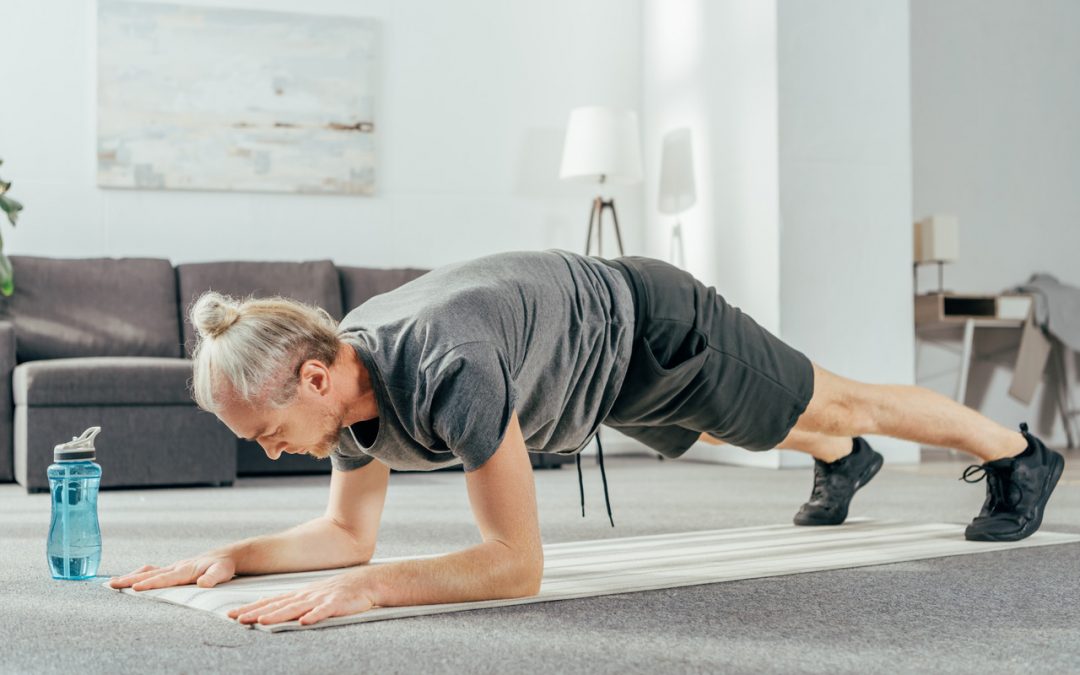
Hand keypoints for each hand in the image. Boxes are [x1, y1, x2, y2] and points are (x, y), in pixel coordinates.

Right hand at [108, 553, 236, 590]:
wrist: (225, 556)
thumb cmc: (223, 566)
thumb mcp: (222, 572)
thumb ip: (213, 578)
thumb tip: (203, 584)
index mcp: (185, 569)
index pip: (165, 578)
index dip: (150, 583)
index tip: (135, 588)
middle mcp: (176, 567)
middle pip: (150, 573)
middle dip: (130, 579)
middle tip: (111, 584)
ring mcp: (173, 567)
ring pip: (148, 571)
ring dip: (131, 576)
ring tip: (113, 583)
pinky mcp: (173, 569)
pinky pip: (153, 571)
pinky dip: (139, 575)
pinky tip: (131, 579)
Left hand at [227, 569, 375, 626]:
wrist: (364, 583)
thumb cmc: (337, 592)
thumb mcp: (310, 596)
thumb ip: (291, 603)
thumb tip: (268, 607)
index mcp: (298, 595)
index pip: (269, 602)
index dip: (250, 608)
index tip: (231, 614)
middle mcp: (305, 596)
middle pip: (277, 605)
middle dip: (256, 612)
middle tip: (236, 619)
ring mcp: (320, 599)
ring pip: (295, 608)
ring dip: (278, 615)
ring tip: (262, 621)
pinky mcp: (336, 604)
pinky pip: (324, 611)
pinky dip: (314, 616)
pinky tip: (305, 621)